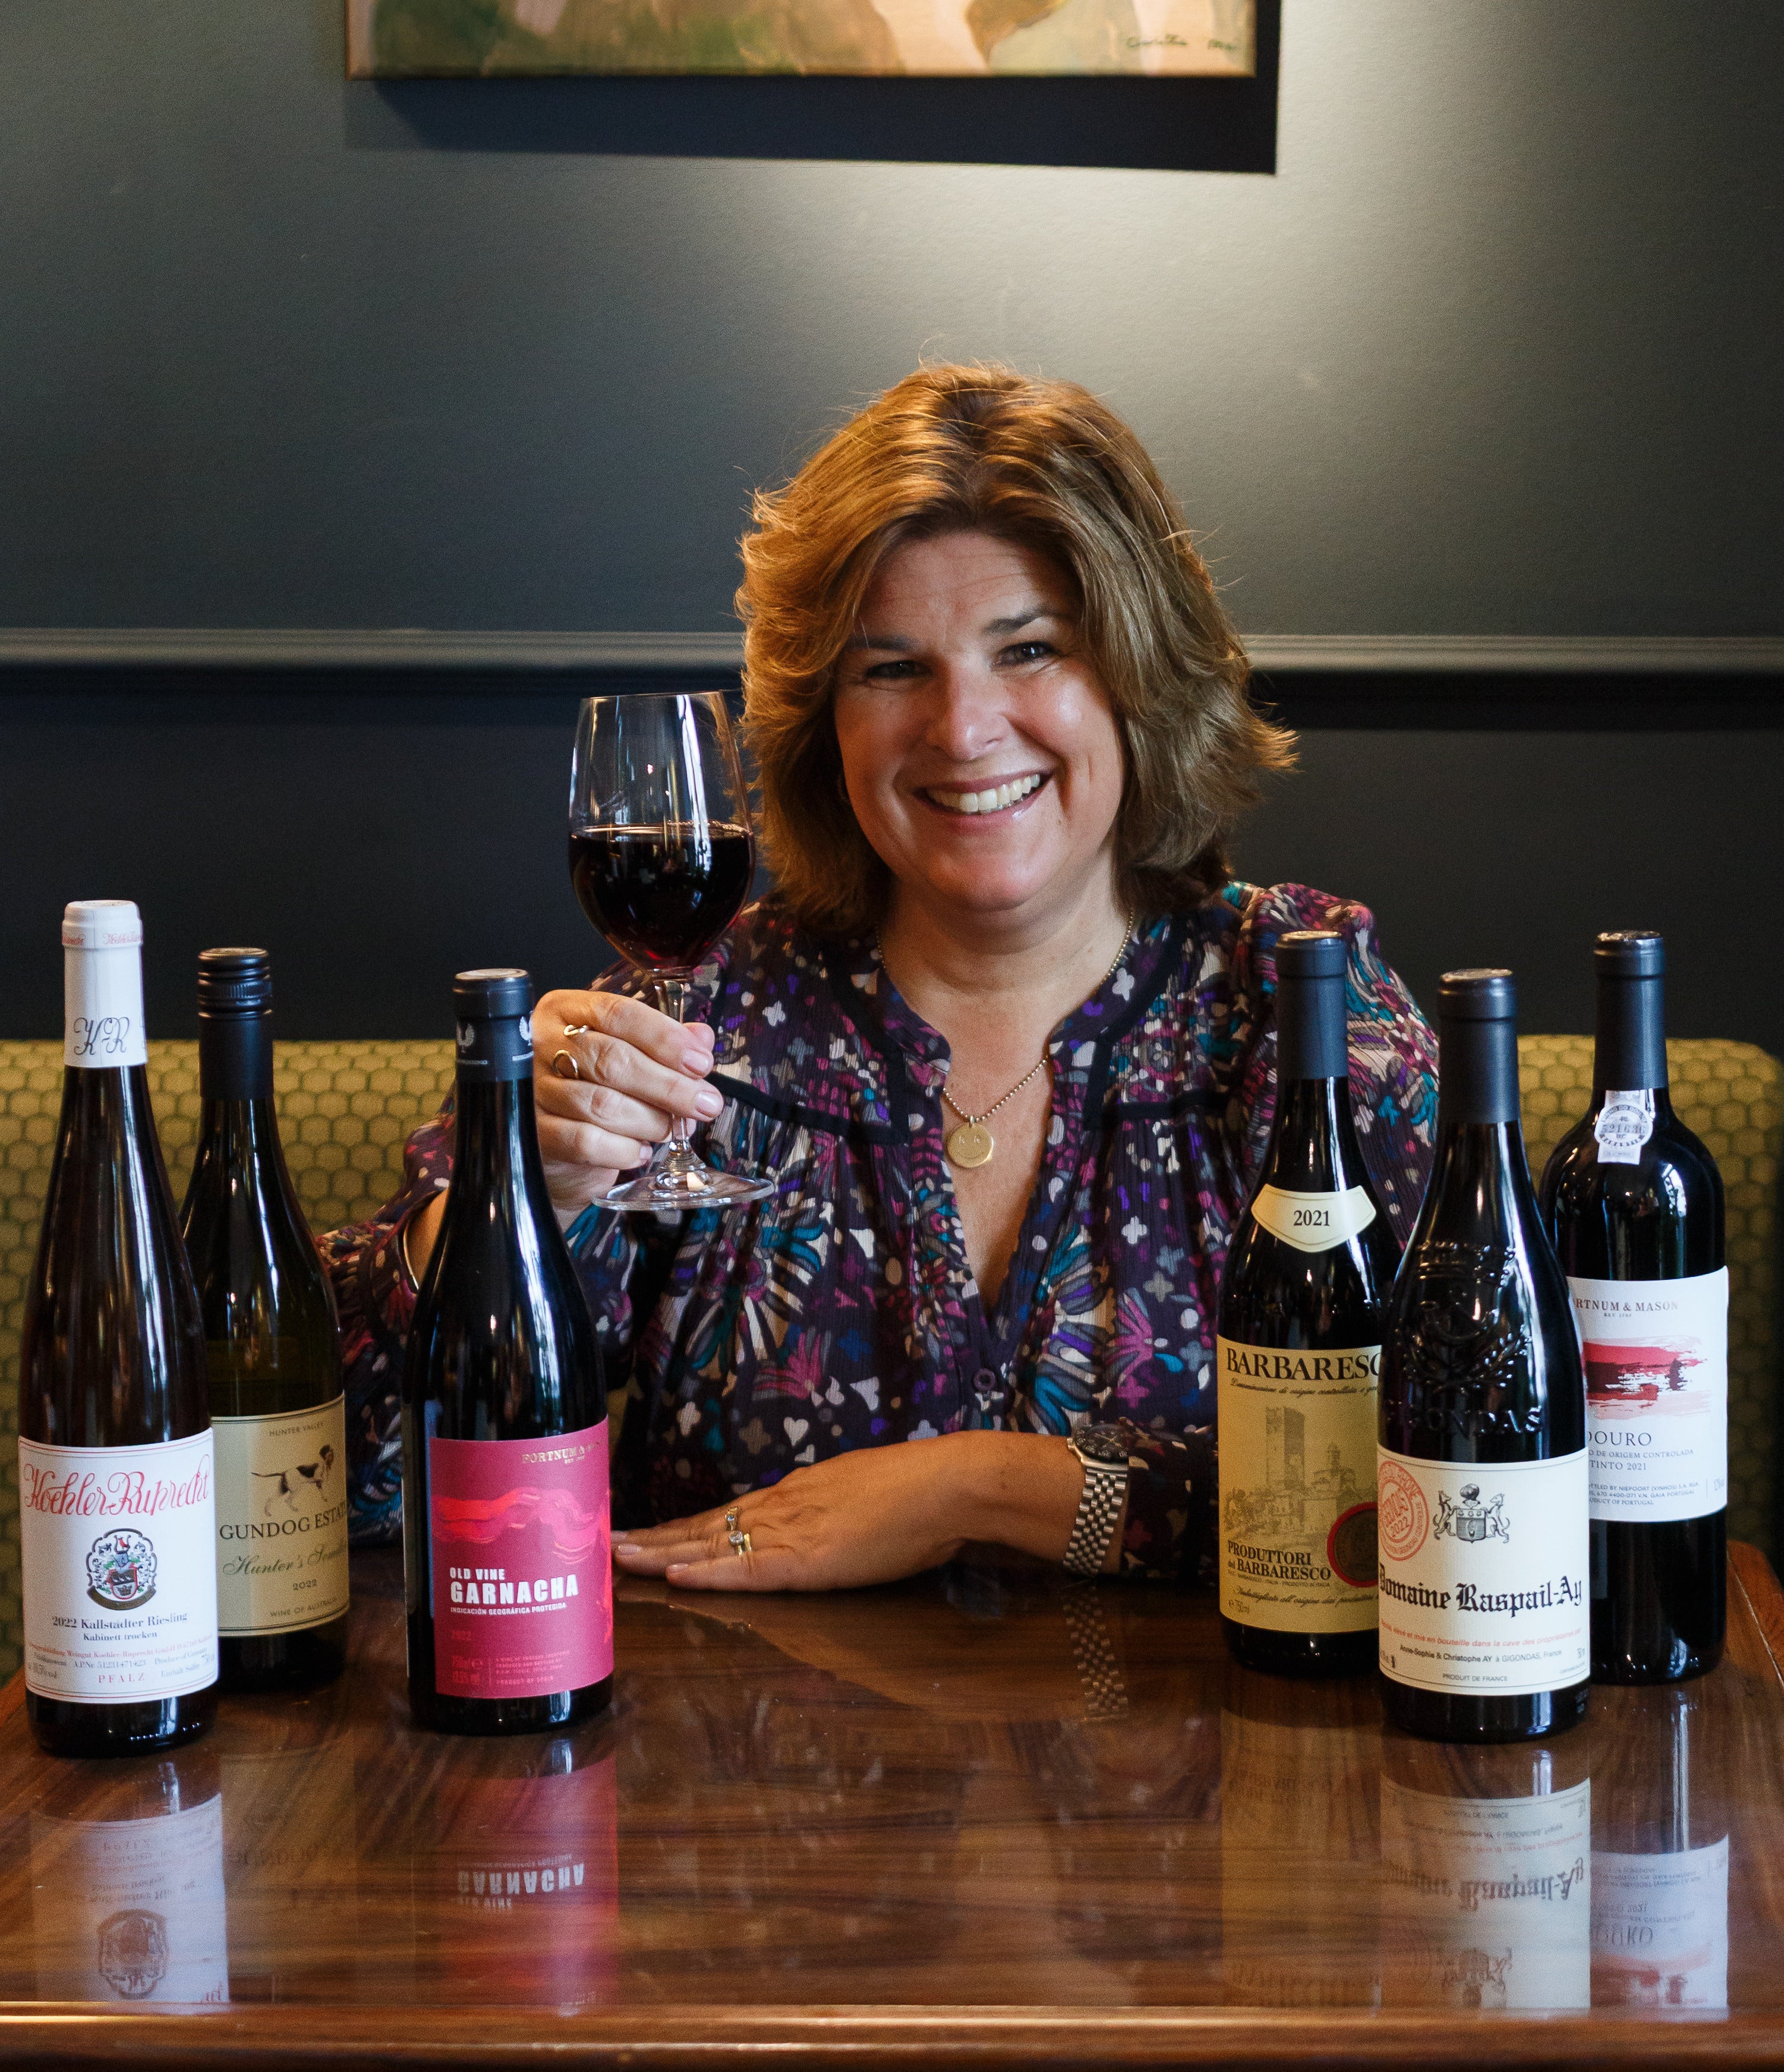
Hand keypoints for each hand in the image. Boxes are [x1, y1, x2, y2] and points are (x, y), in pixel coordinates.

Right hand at [532, 986, 721, 1216]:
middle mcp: (542, 1044)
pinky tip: (641, 1151)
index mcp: (566, 1011)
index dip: (665, 1038)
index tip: (701, 1063)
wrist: (557, 1147)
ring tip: (671, 1129)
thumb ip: (663, 1043)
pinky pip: (585, 1142)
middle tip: (705, 1103)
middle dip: (669, 1085)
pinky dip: (623, 1150)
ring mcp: (532, 1090)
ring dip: (650, 1121)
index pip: (619, 1014)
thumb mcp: (629, 1055)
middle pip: (612, 1060)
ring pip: (601, 1104)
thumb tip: (701, 1038)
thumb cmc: (596, 1088)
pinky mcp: (534, 1134)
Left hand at [612, 1432, 1099, 1592]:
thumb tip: (821, 1525)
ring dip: (659, 1554)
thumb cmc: (920, 1494)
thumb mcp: (862, 1497)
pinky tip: (671, 1578)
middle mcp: (782, 1507)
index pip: (724, 1515)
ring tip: (616, 1559)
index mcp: (796, 1494)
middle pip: (704, 1526)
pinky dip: (703, 1574)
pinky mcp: (806, 1559)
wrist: (948, 1484)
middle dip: (653, 1538)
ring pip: (710, 1544)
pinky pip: (743, 1570)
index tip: (644, 1534)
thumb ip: (832, 1512)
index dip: (680, 1527)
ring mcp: (791, 1530)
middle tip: (604, 1543)